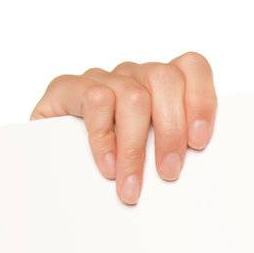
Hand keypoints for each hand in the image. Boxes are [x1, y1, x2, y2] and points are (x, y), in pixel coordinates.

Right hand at [29, 52, 216, 205]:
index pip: (191, 66)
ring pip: (133, 95)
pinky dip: (104, 139)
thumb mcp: (150, 158)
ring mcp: (100, 79)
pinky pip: (95, 100)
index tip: (199, 141)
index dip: (201, 99)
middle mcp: (132, 75)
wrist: (52, 177)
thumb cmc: (113, 168)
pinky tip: (107, 168)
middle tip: (169, 173)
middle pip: (164, 80)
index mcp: (160, 85)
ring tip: (132, 186)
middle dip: (171, 131)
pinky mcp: (67, 89)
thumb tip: (188, 166)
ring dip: (136, 147)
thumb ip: (171, 151)